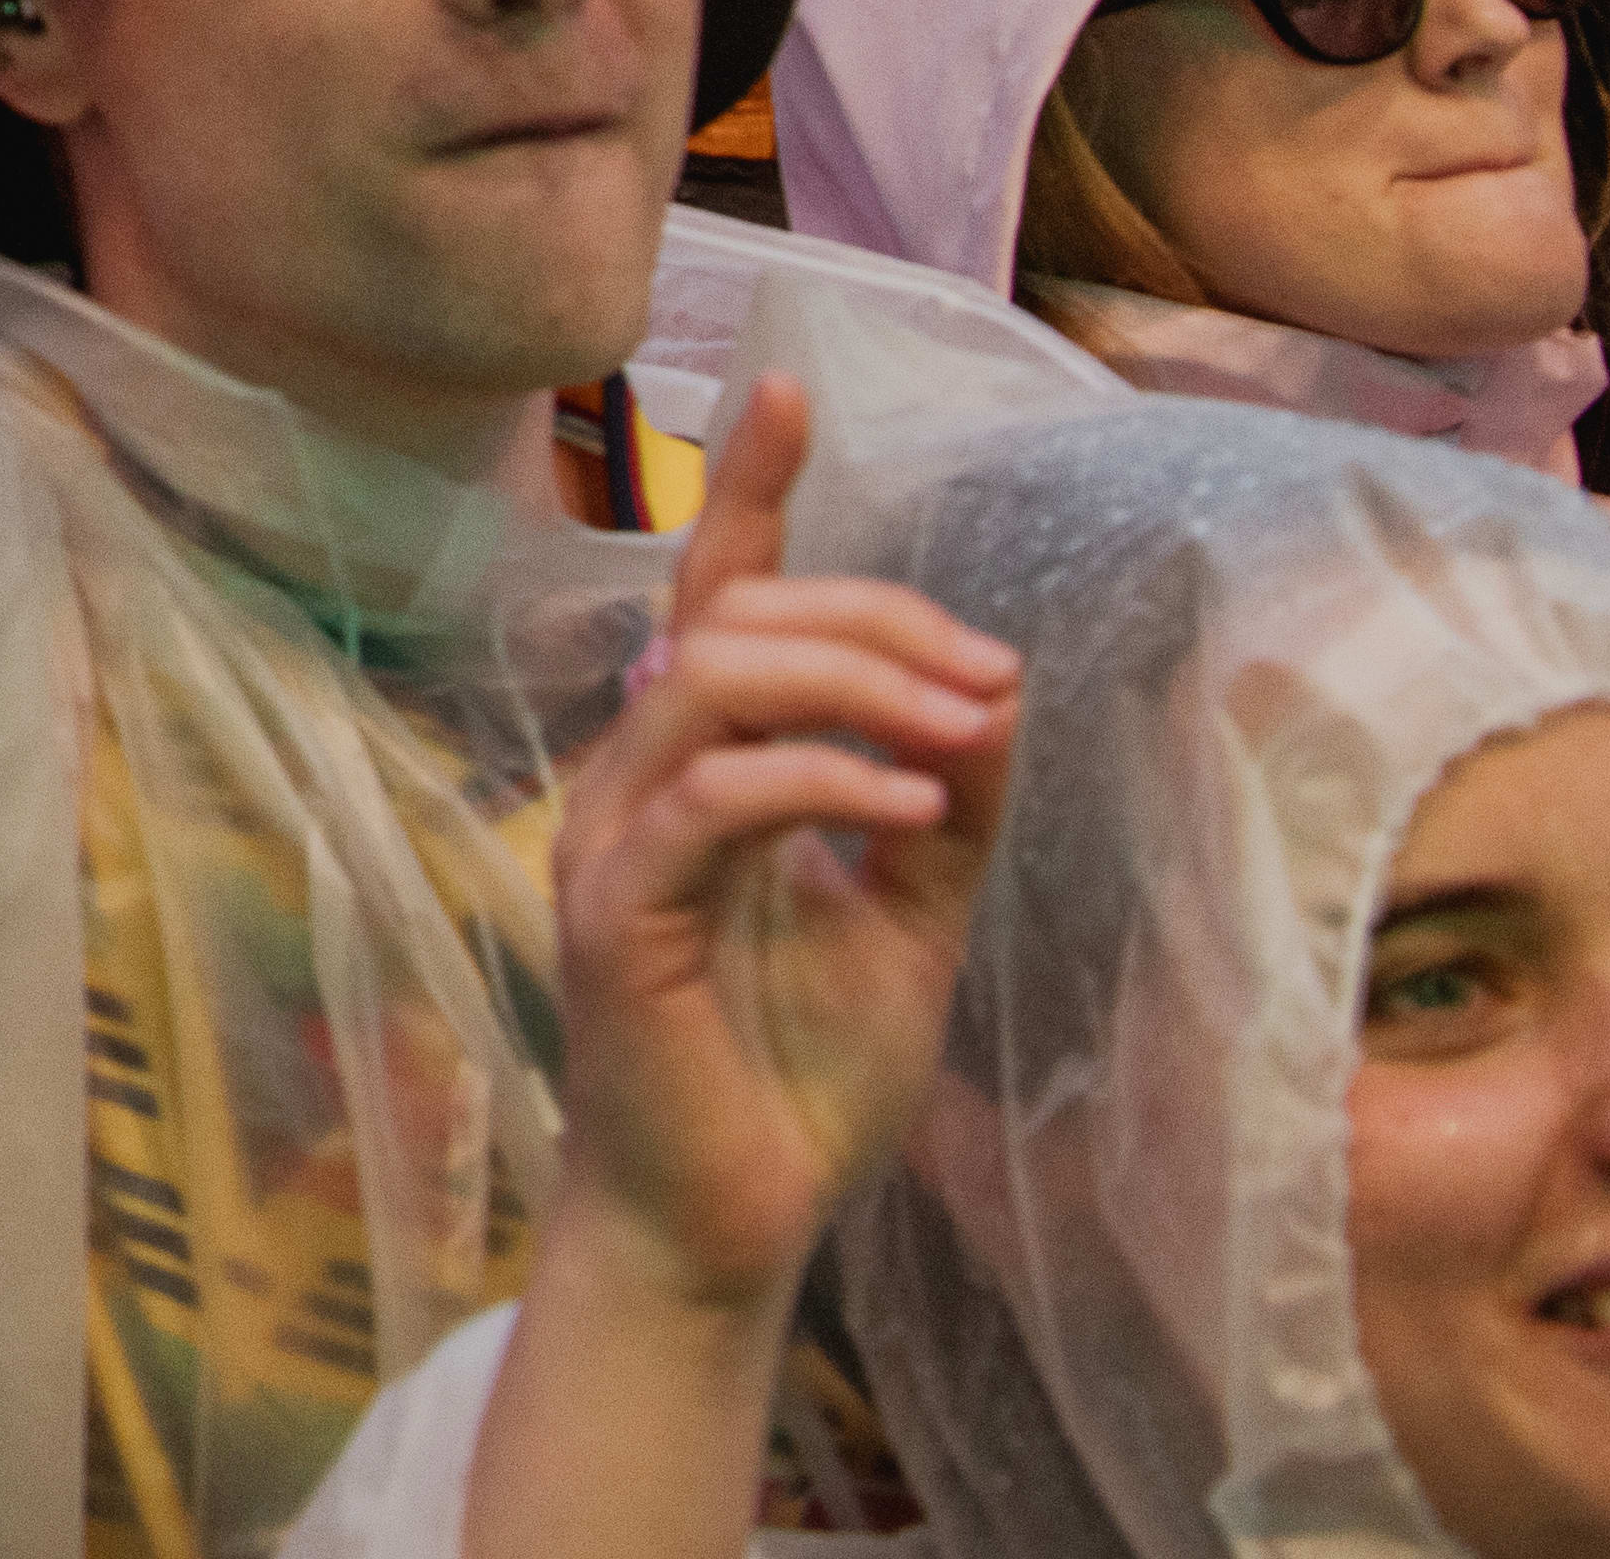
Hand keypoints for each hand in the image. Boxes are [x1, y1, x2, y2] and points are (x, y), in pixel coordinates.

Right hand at [534, 380, 1020, 1315]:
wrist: (732, 1223)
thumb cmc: (796, 1078)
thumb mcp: (911, 918)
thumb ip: (946, 806)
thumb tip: (994, 690)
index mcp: (699, 768)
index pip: (718, 599)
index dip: (753, 490)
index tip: (794, 387)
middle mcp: (639, 778)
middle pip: (734, 618)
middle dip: (873, 620)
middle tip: (989, 680)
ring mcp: (615, 838)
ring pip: (713, 681)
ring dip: (857, 684)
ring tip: (965, 733)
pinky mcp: (618, 910)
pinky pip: (718, 798)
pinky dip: (825, 780)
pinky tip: (912, 806)